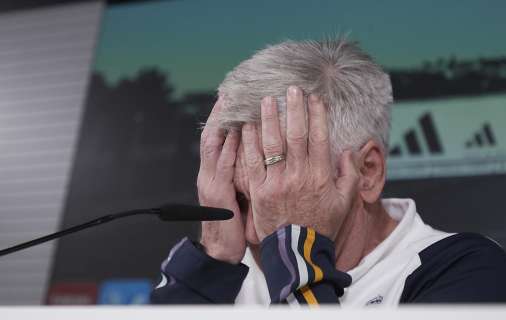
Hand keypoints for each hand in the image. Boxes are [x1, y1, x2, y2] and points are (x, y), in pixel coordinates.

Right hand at [197, 98, 244, 263]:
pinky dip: (226, 147)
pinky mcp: (216, 193)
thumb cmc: (234, 226)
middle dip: (221, 111)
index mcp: (218, 172)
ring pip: (214, 144)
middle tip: (230, 88)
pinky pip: (221, 166)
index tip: (235, 96)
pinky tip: (233, 131)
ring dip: (221, 122)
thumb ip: (244, 175)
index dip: (226, 116)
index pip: (222, 137)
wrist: (220, 251)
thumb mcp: (238, 196)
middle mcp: (210, 172)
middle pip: (214, 134)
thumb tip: (258, 154)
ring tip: (229, 99)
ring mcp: (211, 181)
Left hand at [241, 87, 358, 240]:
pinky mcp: (258, 191)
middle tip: (292, 88)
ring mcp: (276, 183)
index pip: (319, 138)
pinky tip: (247, 125)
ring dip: (269, 119)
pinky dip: (249, 143)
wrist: (297, 252)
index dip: (317, 115)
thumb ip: (349, 175)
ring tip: (267, 99)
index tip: (315, 98)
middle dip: (294, 109)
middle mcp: (298, 176)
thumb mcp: (344, 202)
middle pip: (296, 135)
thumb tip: (349, 151)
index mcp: (320, 176)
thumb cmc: (322, 225)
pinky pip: (252, 162)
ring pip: (272, 145)